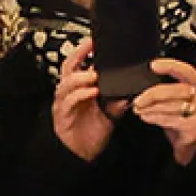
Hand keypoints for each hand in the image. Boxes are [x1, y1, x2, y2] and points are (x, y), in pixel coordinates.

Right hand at [50, 43, 114, 162]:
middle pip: (68, 66)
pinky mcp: (63, 114)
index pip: (78, 63)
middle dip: (79, 54)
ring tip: (94, 75)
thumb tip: (132, 91)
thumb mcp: (109, 114)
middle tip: (91, 46)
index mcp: (79, 88)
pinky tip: (92, 92)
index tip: (95, 41)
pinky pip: (70, 100)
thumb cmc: (91, 133)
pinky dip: (81, 94)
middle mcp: (69, 92)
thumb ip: (118, 102)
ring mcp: (64, 102)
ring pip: (67, 82)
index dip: (84, 51)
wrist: (80, 154)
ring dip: (81, 77)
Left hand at [138, 57, 195, 164]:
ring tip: (139, 110)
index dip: (170, 66)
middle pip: (175, 90)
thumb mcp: (182, 103)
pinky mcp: (195, 127)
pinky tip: (147, 117)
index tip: (154, 65)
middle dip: (152, 94)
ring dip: (151, 108)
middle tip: (138, 100)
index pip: (187, 71)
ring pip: (171, 105)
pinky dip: (155, 118)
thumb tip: (147, 89)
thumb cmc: (188, 123)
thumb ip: (170, 92)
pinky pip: (170, 119)